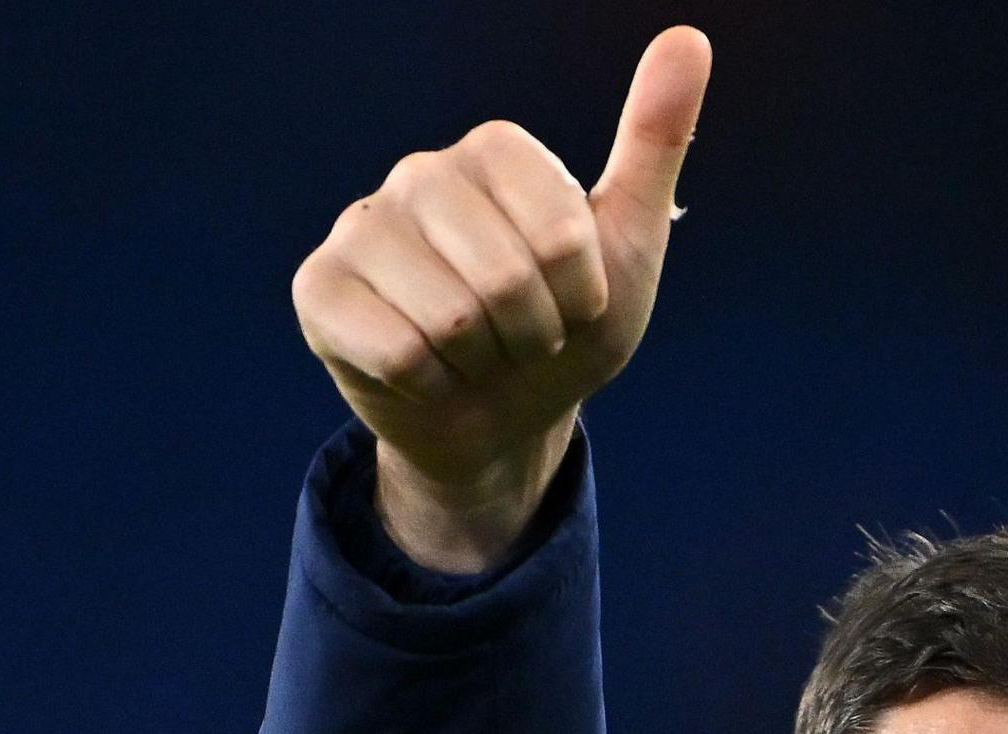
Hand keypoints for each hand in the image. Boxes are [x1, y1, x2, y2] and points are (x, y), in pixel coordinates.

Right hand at [292, 25, 711, 571]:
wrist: (504, 421)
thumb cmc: (567, 331)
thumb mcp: (630, 244)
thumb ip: (654, 142)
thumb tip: (688, 39)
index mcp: (493, 151)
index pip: (560, 235)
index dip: (580, 295)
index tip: (572, 301)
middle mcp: (419, 174)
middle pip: (504, 279)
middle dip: (533, 335)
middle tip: (521, 337)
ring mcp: (362, 227)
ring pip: (449, 320)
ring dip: (481, 364)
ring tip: (475, 353)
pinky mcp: (319, 288)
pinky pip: (396, 351)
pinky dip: (429, 383)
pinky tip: (425, 371)